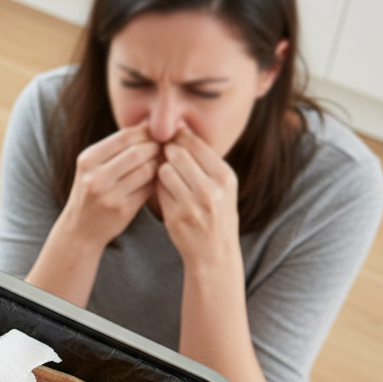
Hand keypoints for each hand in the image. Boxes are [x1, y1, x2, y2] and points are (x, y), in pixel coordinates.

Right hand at [63, 124, 159, 251]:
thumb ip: (116, 149)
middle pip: (138, 152)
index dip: (145, 132)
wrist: (79, 229)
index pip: (125, 137)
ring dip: (158, 164)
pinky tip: (157, 178)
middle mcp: (96, 177)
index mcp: (88, 160)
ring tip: (160, 162)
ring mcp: (109, 195)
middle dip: (155, 147)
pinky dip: (156, 180)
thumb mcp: (92, 167)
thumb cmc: (91, 192)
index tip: (155, 134)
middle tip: (163, 148)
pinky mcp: (123, 209)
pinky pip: (149, 188)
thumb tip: (150, 126)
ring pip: (146, 170)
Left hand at [156, 125, 240, 267]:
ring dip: (161, 170)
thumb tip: (179, 128)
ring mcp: (192, 204)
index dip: (179, 138)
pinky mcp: (175, 216)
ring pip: (164, 170)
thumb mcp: (221, 186)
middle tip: (163, 155)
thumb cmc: (216, 213)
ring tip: (166, 175)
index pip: (195, 144)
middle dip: (167, 152)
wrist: (214, 253)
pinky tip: (163, 191)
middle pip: (177, 154)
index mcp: (225, 176)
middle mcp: (211, 189)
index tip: (171, 138)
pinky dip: (157, 187)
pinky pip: (158, 190)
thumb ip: (204, 160)